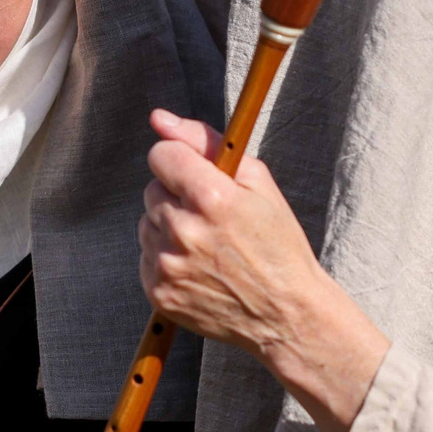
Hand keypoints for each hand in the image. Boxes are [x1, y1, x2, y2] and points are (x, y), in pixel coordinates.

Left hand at [139, 108, 389, 430]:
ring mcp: (168, 264)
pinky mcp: (158, 292)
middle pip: (153, 190)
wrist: (286, 313)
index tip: (196, 176)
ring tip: (209, 246)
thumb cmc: (277, 243)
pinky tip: (199, 268)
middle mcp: (183, 230)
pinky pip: (146, 257)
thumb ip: (205, 142)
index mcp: (210, 197)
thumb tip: (159, 118)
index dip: (180, 162)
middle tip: (214, 219)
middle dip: (177, 197)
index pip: (161, 155)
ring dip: (170, 228)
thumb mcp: (257, 182)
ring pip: (147, 223)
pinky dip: (167, 258)